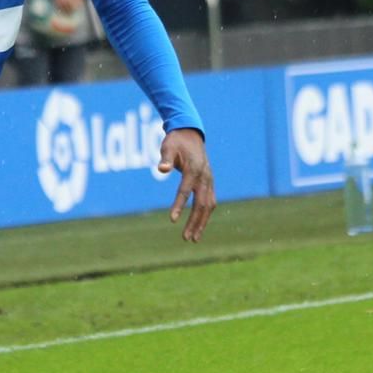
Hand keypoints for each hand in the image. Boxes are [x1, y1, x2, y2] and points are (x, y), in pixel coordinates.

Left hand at [159, 128, 214, 242]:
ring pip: (209, 205)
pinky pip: (210, 202)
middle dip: (194, 221)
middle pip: (201, 203)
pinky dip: (205, 215)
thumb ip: (166, 158)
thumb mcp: (168, 146)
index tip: (172, 220)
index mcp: (194, 168)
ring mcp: (209, 180)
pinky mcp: (209, 183)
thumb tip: (162, 169)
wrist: (191, 134)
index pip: (186, 190)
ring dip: (202, 223)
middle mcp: (205, 176)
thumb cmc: (176, 141)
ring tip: (193, 239)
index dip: (179, 205)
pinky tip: (199, 227)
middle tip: (185, 238)